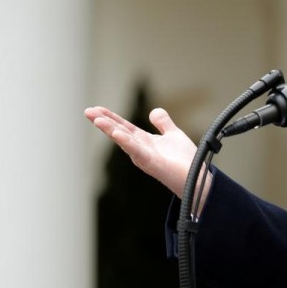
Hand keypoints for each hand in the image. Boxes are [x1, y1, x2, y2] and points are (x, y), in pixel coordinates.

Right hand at [84, 106, 209, 198]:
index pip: (124, 127)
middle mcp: (141, 150)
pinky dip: (127, 142)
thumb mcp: (174, 135)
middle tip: (88, 111)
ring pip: (124, 141)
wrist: (198, 179)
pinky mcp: (153, 164)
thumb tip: (154, 111)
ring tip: (96, 119)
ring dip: (110, 130)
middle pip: (119, 132)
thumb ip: (163, 123)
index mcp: (144, 142)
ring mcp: (145, 157)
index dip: (110, 117)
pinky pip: (138, 151)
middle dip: (104, 122)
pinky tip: (117, 134)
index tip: (95, 108)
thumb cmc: (186, 161)